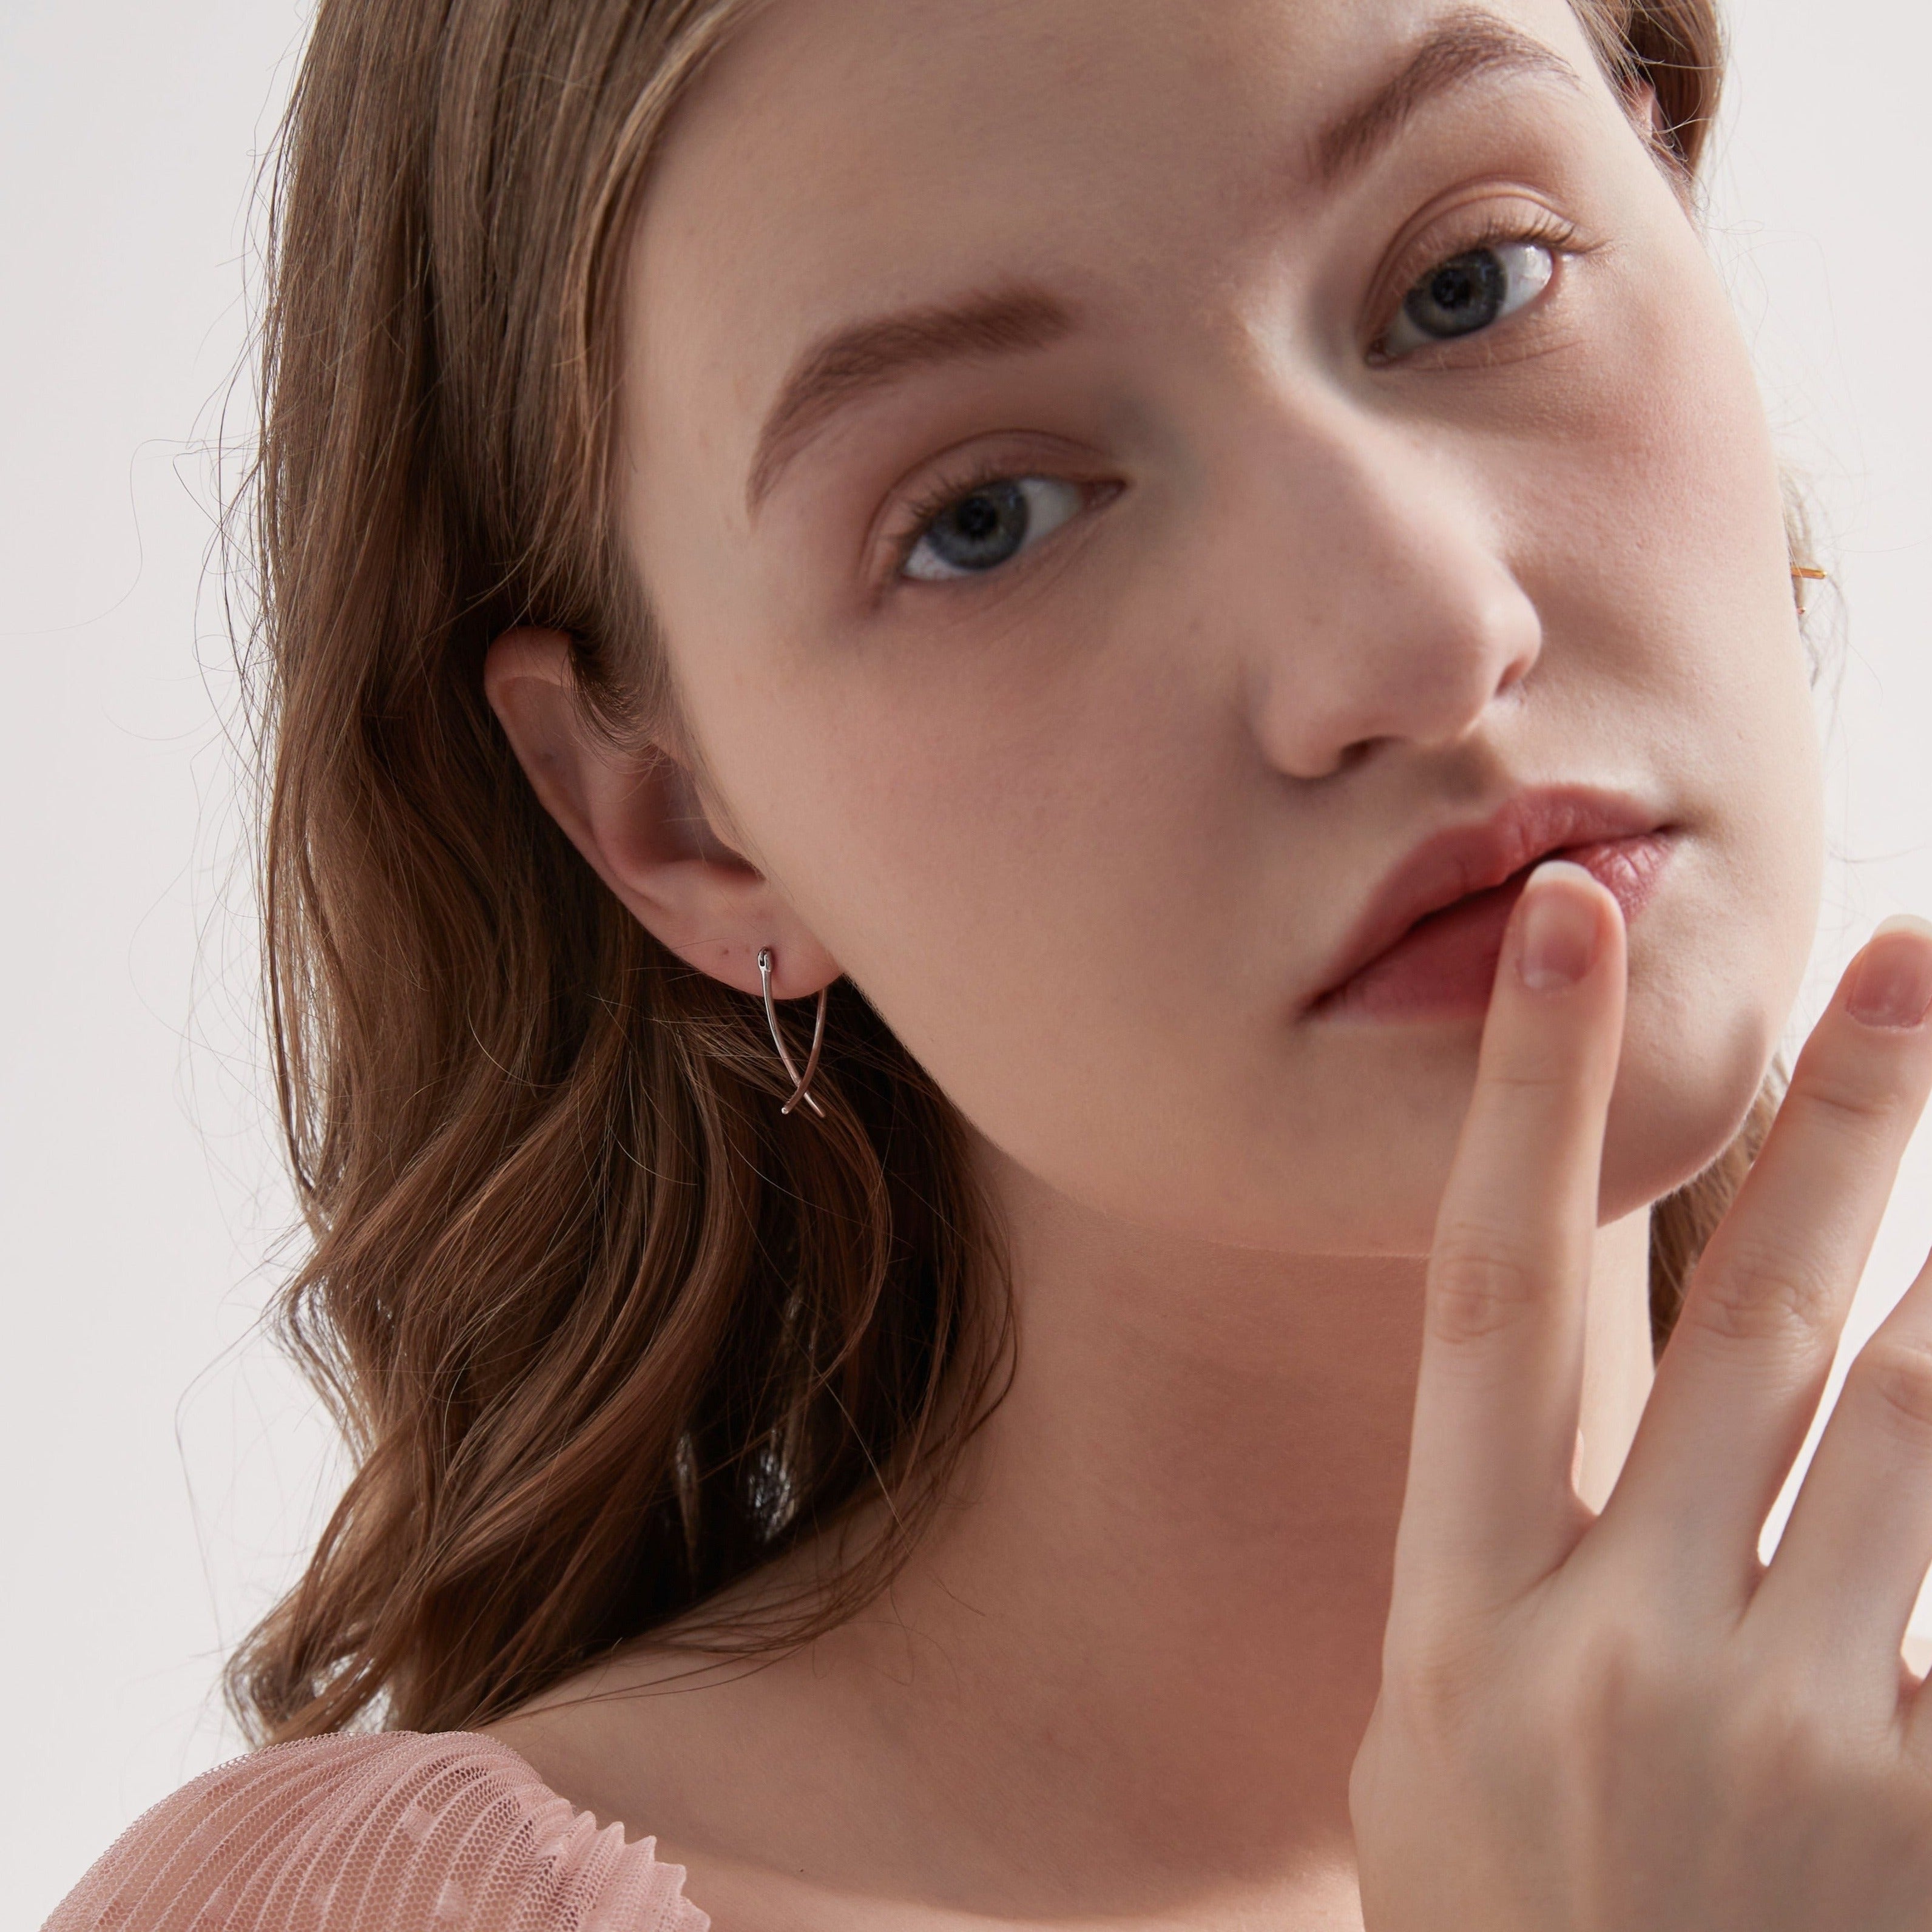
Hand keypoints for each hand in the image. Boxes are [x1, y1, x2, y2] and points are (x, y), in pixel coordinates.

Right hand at [1350, 862, 1931, 1930]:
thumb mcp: (1438, 1771)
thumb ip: (1512, 1593)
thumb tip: (1596, 1416)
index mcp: (1467, 1634)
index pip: (1489, 1302)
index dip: (1526, 1103)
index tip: (1569, 931)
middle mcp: (1616, 1663)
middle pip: (1752, 1330)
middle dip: (1835, 1128)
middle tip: (1905, 960)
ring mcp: (1785, 1756)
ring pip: (1912, 1433)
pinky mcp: (1923, 1839)